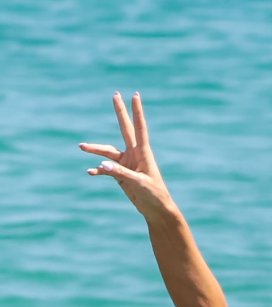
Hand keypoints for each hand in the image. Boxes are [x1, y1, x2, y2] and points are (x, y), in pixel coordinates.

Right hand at [79, 91, 172, 219]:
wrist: (156, 211)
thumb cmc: (154, 195)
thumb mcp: (138, 184)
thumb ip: (120, 173)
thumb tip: (101, 165)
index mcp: (143, 153)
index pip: (139, 127)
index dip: (136, 111)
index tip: (135, 95)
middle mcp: (134, 154)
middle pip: (124, 128)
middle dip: (120, 112)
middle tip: (115, 94)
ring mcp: (127, 164)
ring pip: (108, 152)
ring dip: (95, 150)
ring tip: (81, 146)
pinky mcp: (121, 175)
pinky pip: (106, 170)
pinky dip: (98, 170)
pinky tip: (90, 172)